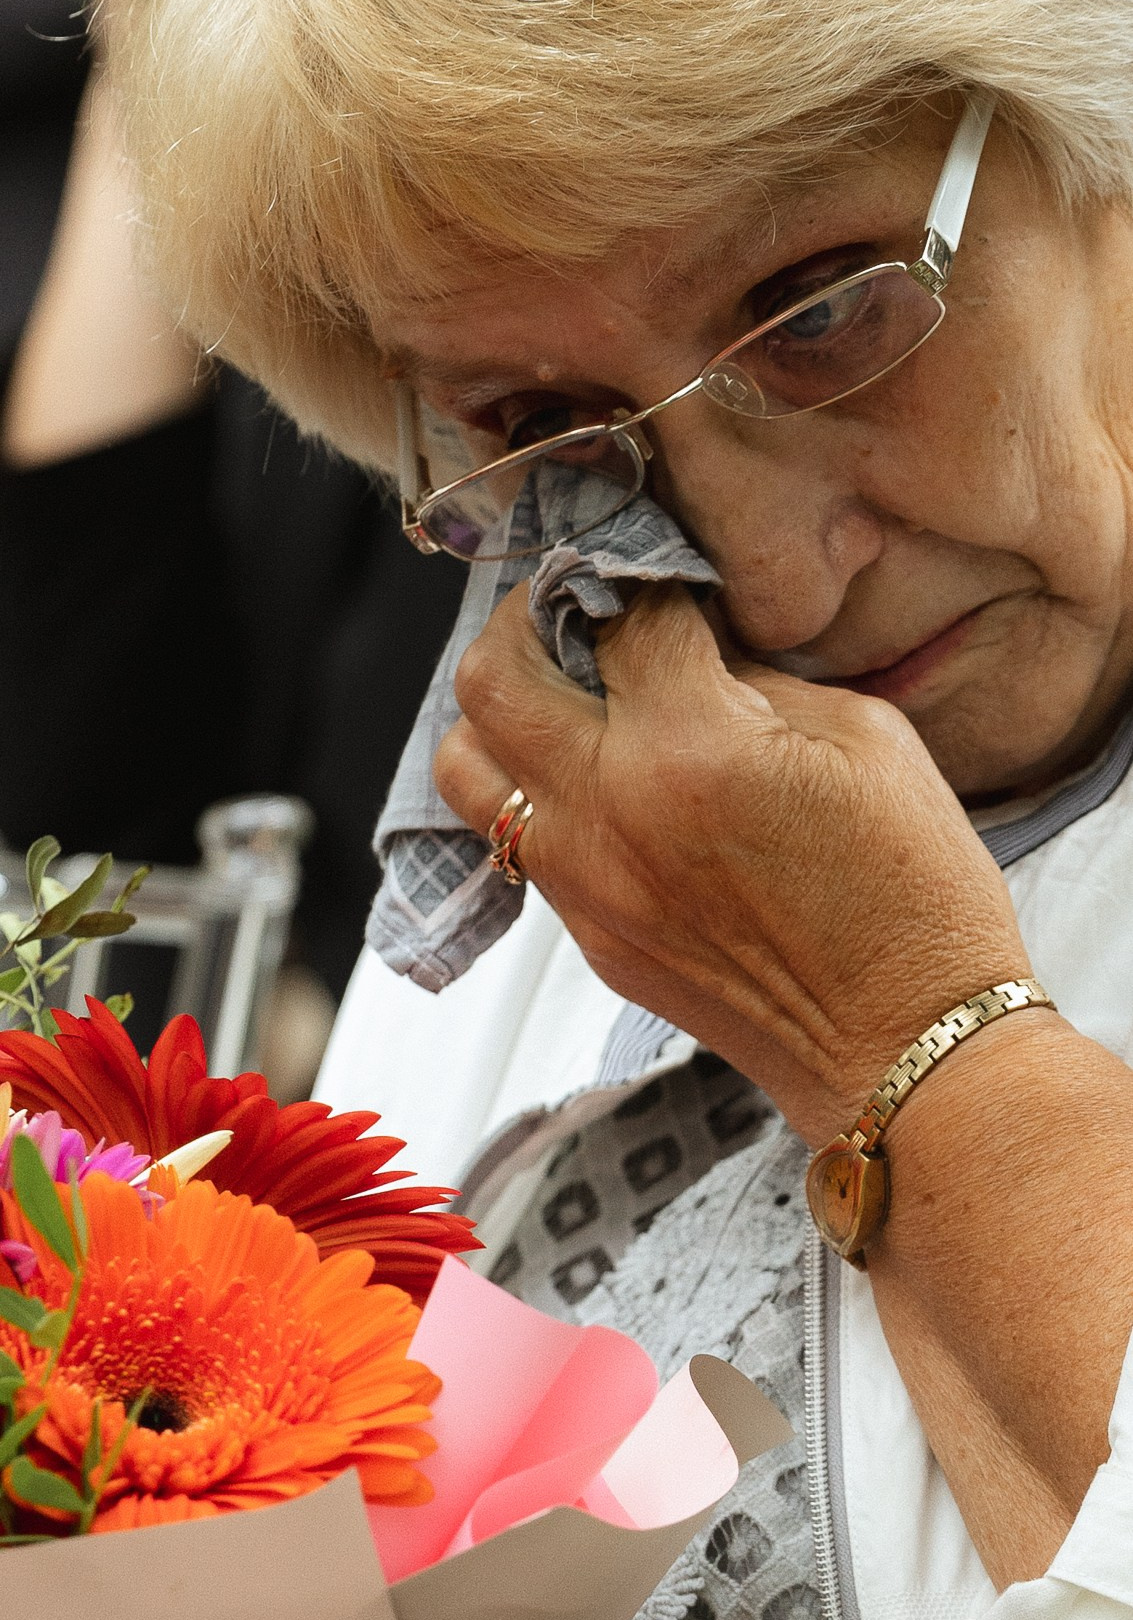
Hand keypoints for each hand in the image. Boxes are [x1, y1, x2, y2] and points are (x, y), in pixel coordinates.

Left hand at [434, 581, 1031, 1144]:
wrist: (908, 1043)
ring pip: (464, 766)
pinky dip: (535, 794)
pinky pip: (516, 842)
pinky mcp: (589, 937)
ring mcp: (586, 883)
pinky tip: (597, 783)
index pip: (620, 614)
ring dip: (500, 714)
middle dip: (528, 618)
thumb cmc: (912, 892)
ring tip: (562, 698)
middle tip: (574, 608)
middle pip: (492, 675)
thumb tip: (690, 641)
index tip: (661, 578)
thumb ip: (755, 676)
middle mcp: (611, 812)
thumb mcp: (864, 737)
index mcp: (690, 746)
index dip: (643, 576)